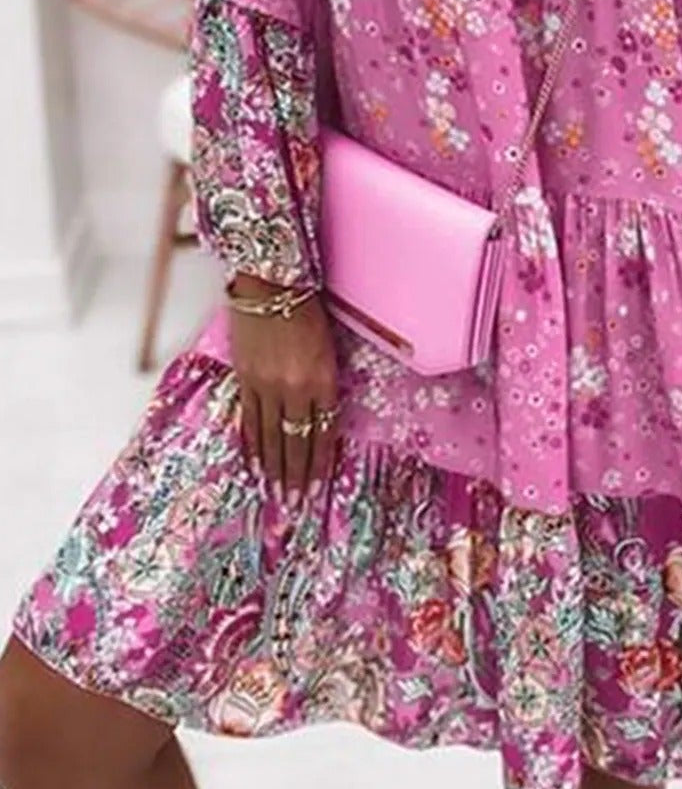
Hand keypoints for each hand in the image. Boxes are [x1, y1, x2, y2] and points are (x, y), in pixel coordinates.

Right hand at [227, 278, 339, 502]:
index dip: (318, 464)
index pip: (322, 433)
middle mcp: (294, 388)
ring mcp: (266, 385)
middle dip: (295, 477)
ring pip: (270, 437)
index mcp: (322, 380)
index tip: (315, 489)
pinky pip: (249, 420)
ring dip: (273, 469)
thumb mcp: (329, 346)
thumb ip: (326, 382)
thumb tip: (322, 417)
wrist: (270, 283)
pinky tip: (254, 464)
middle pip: (295, 442)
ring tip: (275, 494)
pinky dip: (252, 445)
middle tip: (293, 505)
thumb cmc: (308, 308)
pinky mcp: (245, 378)